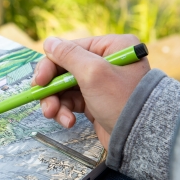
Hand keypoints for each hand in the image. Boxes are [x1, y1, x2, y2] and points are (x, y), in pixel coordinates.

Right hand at [32, 34, 150, 148]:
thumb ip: (68, 56)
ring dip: (55, 103)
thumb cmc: (121, 101)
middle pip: (64, 70)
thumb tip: (49, 42)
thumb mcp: (93, 73)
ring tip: (54, 115)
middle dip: (51, 89)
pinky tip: (69, 122)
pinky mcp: (94, 102)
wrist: (139, 137)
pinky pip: (70, 102)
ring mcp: (99, 83)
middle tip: (45, 103)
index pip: (70, 49)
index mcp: (111, 47)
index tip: (39, 82)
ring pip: (63, 88)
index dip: (50, 65)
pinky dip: (65, 112)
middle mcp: (105, 62)